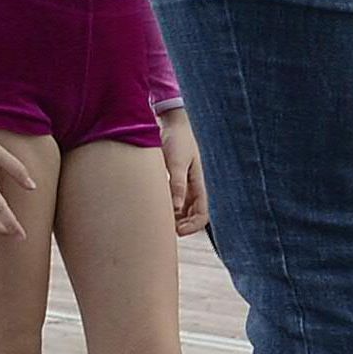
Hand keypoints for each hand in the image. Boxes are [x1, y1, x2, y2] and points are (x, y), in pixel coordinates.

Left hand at [161, 111, 207, 235]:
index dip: (193, 227)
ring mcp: (180, 184)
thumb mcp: (177, 162)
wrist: (168, 122)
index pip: (202, 215)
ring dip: (170, 217)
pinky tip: (150, 206)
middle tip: (162, 229)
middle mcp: (191, 187)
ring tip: (154, 218)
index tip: (177, 231)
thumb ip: (177, 184)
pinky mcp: (168, 179)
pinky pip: (168, 199)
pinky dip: (162, 206)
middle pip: (190, 216)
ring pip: (178, 210)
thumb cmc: (176, 140)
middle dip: (179, 225)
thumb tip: (175, 208)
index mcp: (198, 185)